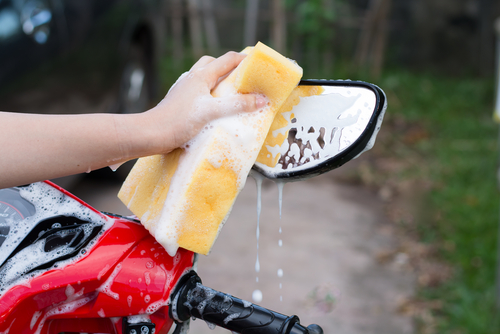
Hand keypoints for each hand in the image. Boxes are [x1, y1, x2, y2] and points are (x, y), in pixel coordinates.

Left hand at [143, 51, 266, 152]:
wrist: (152, 134)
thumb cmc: (179, 120)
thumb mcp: (212, 111)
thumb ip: (237, 104)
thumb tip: (262, 100)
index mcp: (201, 75)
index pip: (227, 59)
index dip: (244, 59)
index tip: (258, 65)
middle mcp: (192, 78)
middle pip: (213, 64)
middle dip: (229, 68)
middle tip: (244, 79)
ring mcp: (184, 90)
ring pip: (205, 78)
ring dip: (218, 82)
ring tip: (232, 95)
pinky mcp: (181, 103)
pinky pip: (199, 93)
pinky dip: (210, 95)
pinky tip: (215, 109)